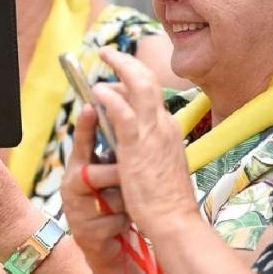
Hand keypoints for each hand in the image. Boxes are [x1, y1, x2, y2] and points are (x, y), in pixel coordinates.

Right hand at [61, 107, 132, 269]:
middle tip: (129, 178)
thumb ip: (112, 152)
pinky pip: (114, 221)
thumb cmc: (112, 202)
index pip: (81, 142)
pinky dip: (124, 222)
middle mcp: (72, 186)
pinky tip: (122, 224)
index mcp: (79, 167)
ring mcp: (76, 211)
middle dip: (118, 177)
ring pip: (110, 199)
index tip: (90, 106)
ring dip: (125, 203)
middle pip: (96, 174)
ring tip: (127, 206)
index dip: (85, 125)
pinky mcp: (85, 233)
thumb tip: (127, 119)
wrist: (109, 243)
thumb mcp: (111, 175)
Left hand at [92, 49, 198, 237]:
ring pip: (139, 86)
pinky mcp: (137, 145)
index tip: (119, 75)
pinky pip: (122, 110)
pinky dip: (110, 96)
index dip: (135, 79)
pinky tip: (98, 91)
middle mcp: (164, 125)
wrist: (174, 220)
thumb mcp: (160, 166)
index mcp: (169, 130)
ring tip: (103, 58)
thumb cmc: (166, 201)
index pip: (154, 94)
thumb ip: (148, 149)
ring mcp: (153, 133)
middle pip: (149, 81)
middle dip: (128, 62)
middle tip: (108, 53)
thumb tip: (130, 140)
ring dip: (120, 67)